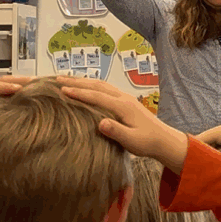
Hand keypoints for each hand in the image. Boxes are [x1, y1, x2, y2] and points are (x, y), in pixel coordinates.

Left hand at [0, 76, 31, 142]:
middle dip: (19, 80)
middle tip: (37, 82)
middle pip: (0, 80)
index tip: (20, 90)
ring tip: (39, 82)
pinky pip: (6, 85)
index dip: (4, 87)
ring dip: (21, 80)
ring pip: (5, 81)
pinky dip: (19, 85)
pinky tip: (31, 88)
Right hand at [57, 76, 187, 170]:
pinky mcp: (125, 101)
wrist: (163, 139)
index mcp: (123, 106)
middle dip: (77, 82)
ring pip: (101, 85)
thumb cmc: (147, 142)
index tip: (61, 89)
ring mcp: (124, 98)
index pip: (97, 96)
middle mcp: (123, 98)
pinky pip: (105, 89)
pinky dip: (92, 85)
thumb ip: (117, 132)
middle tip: (57, 79)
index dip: (79, 93)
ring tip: (66, 80)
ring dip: (83, 81)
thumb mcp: (132, 140)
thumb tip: (101, 123)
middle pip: (97, 86)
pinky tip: (85, 87)